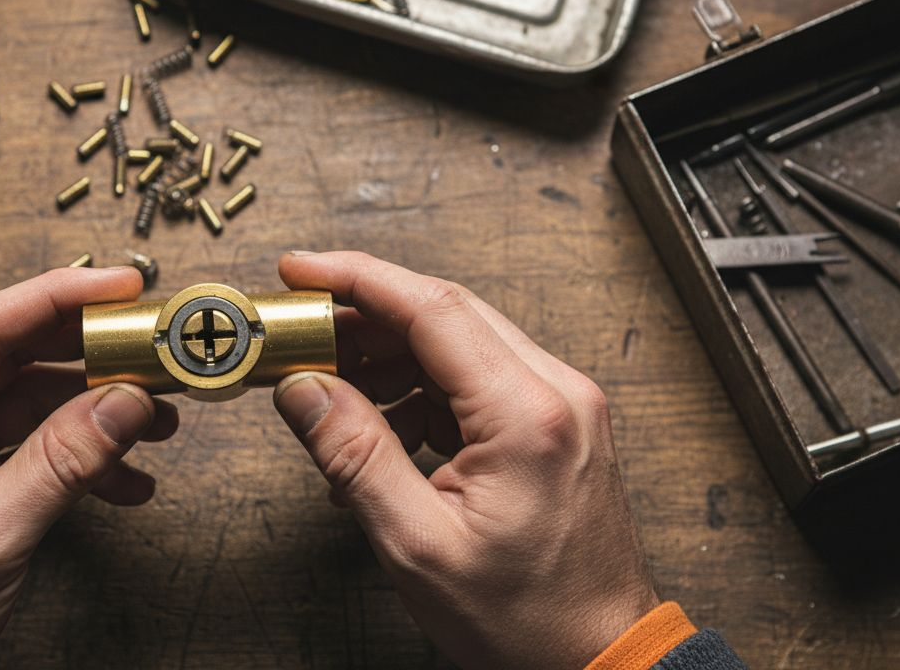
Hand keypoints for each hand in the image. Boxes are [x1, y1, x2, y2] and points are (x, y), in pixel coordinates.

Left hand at [0, 267, 177, 669]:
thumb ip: (64, 461)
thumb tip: (128, 401)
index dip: (60, 296)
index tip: (123, 286)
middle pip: (13, 359)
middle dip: (90, 357)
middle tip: (154, 350)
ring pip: (29, 405)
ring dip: (94, 413)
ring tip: (157, 422)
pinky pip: (28, 451)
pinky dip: (79, 461)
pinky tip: (127, 481)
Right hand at [273, 252, 657, 669]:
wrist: (598, 656)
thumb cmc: (525, 619)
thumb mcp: (418, 546)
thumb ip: (355, 456)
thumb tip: (303, 390)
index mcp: (527, 415)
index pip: (432, 310)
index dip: (357, 279)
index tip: (301, 269)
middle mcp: (555, 392)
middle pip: (444, 316)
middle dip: (364, 317)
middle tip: (301, 333)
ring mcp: (560, 404)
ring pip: (458, 345)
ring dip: (389, 359)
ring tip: (330, 395)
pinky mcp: (552, 422)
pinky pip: (474, 382)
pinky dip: (419, 394)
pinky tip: (379, 435)